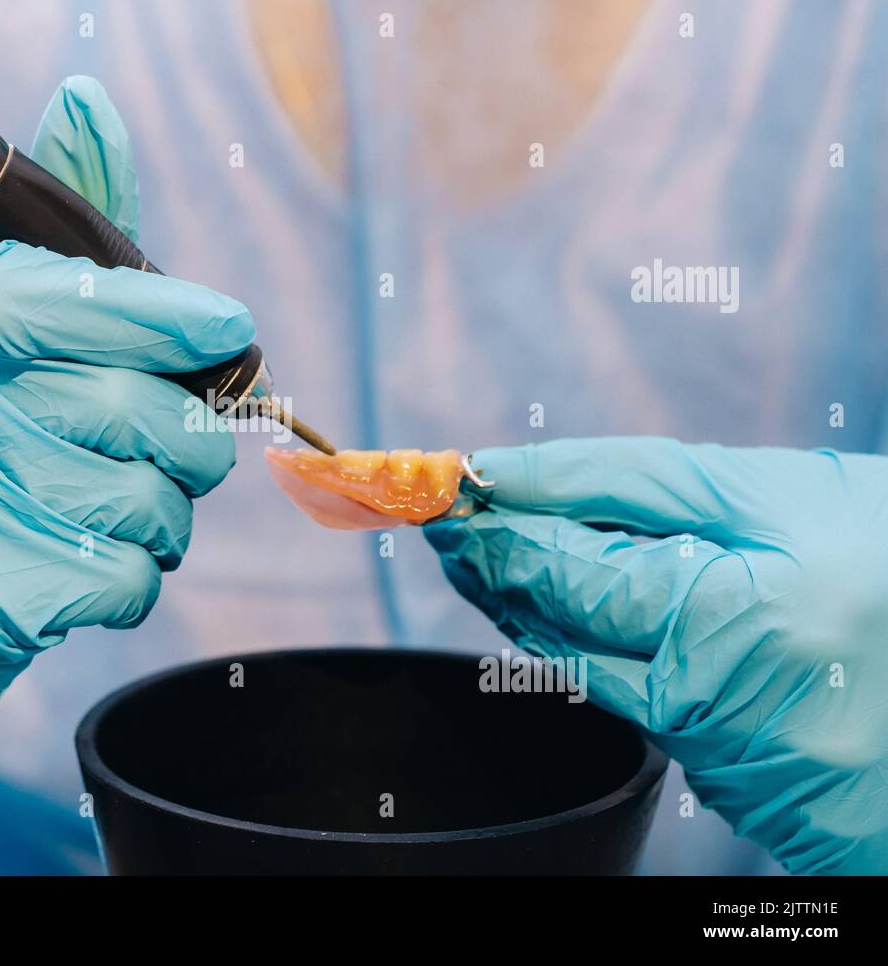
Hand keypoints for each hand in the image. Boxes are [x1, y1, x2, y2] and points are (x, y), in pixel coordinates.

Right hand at [0, 77, 253, 742]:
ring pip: (151, 502)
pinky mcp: (1, 596)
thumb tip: (87, 101)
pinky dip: (134, 572)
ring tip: (109, 501)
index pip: (72, 301)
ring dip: (162, 509)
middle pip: (141, 412)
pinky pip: (135, 578)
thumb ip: (63, 236)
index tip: (230, 328)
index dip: (164, 315)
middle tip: (179, 439)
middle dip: (189, 435)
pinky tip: (82, 558)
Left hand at [424, 437, 887, 873]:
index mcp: (767, 574)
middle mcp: (736, 658)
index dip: (522, 492)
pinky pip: (617, 694)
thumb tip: (540, 483)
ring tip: (473, 554)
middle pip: (572, 589)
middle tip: (443, 514)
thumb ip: (672, 493)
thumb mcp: (799, 500)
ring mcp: (721, 725)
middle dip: (494, 547)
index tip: (463, 473)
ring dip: (513, 598)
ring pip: (576, 650)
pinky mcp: (717, 768)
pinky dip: (565, 647)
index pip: (602, 519)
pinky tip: (539, 615)